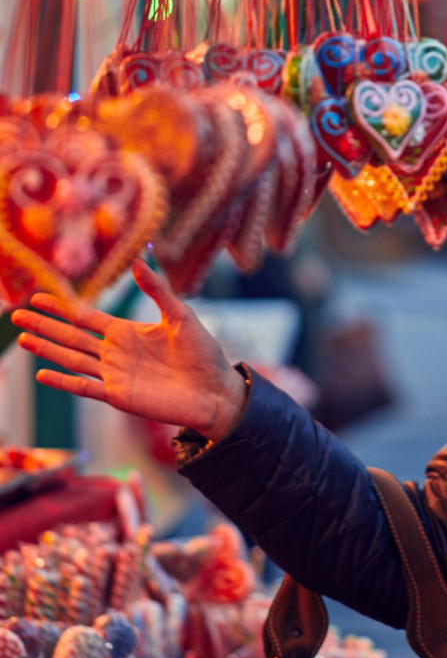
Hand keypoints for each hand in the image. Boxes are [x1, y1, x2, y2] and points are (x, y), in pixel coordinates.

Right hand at [11, 258, 245, 440]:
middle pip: (72, 337)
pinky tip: (42, 374)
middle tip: (16, 316)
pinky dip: (63, 382)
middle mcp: (116, 353)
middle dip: (45, 326)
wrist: (215, 390)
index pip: (86, 318)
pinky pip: (85, 388)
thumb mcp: (181, 315)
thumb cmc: (203, 353)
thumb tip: (138, 261)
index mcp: (128, 332)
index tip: (37, 297)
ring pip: (72, 359)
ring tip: (23, 338)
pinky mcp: (119, 396)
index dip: (62, 308)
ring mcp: (115, 375)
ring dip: (47, 349)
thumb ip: (158, 290)